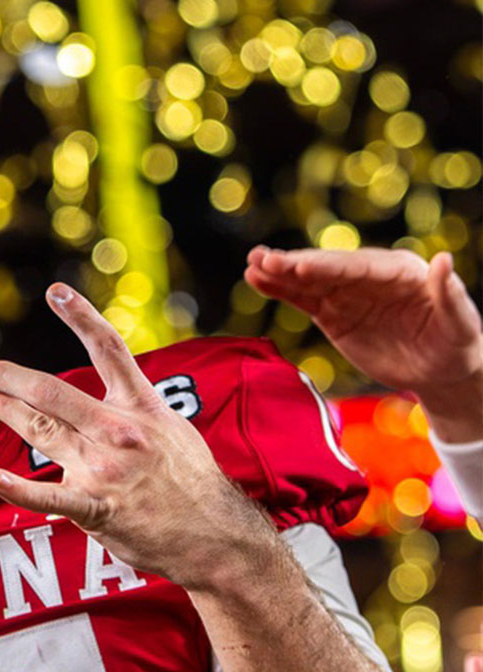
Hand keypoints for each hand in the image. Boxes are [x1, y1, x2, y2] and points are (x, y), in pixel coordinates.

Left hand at [0, 284, 277, 592]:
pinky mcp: (97, 507)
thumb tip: (111, 391)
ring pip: (43, 432)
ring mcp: (106, 469)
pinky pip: (51, 496)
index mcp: (142, 407)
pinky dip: (20, 489)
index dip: (81, 317)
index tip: (54, 292)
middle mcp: (120, 432)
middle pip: (55, 394)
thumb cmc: (192, 483)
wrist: (216, 537)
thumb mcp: (173, 430)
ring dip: (6, 412)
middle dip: (13, 378)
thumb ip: (136, 409)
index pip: (109, 350)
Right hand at [244, 246, 482, 440]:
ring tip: (252, 263)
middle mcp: (370, 276)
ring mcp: (349, 294)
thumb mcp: (461, 324)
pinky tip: (256, 279)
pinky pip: (303, 298)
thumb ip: (450, 294)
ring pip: (310, 279)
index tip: (301, 266)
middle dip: (296, 265)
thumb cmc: (457, 345)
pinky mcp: (333, 313)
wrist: (439, 370)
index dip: (329, 266)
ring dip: (280, 271)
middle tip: (264, 260)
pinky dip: (280, 289)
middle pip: (329, 268)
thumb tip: (443, 260)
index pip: (359, 266)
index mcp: (401, 272)